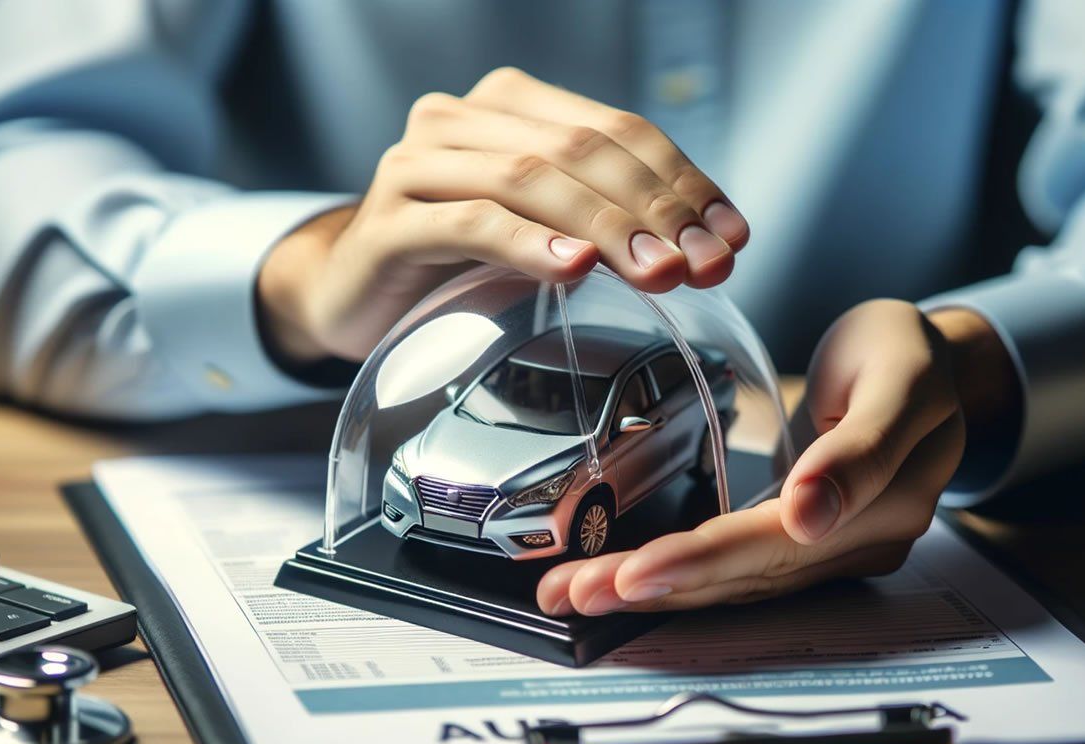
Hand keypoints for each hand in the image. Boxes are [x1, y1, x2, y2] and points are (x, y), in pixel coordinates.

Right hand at [257, 66, 749, 365]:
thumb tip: (709, 245)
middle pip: (578, 151)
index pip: (615, 130)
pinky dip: (525, 243)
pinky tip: (571, 267)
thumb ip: (608, 221)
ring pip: (528, 180)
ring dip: (604, 227)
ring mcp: (416, 166)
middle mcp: (460, 119)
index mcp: (510, 105)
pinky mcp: (386, 223)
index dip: (682, 180)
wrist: (353, 296)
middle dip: (654, 209)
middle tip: (704, 264)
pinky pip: (467, 223)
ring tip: (657, 272)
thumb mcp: (543, 232)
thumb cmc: (459, 264)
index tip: (731, 237)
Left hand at [535, 300, 1018, 616]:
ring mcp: (837, 551)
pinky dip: (683, 578)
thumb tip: (809, 516)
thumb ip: (861, 448)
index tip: (635, 572)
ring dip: (659, 593)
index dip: (701, 560)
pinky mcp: (812, 548)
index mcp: (887, 500)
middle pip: (748, 574)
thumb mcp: (900, 376)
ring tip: (580, 594)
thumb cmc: (907, 355)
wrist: (933, 366)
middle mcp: (861, 541)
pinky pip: (742, 572)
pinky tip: (627, 582)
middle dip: (659, 586)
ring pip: (739, 583)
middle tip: (578, 592)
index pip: (777, 542)